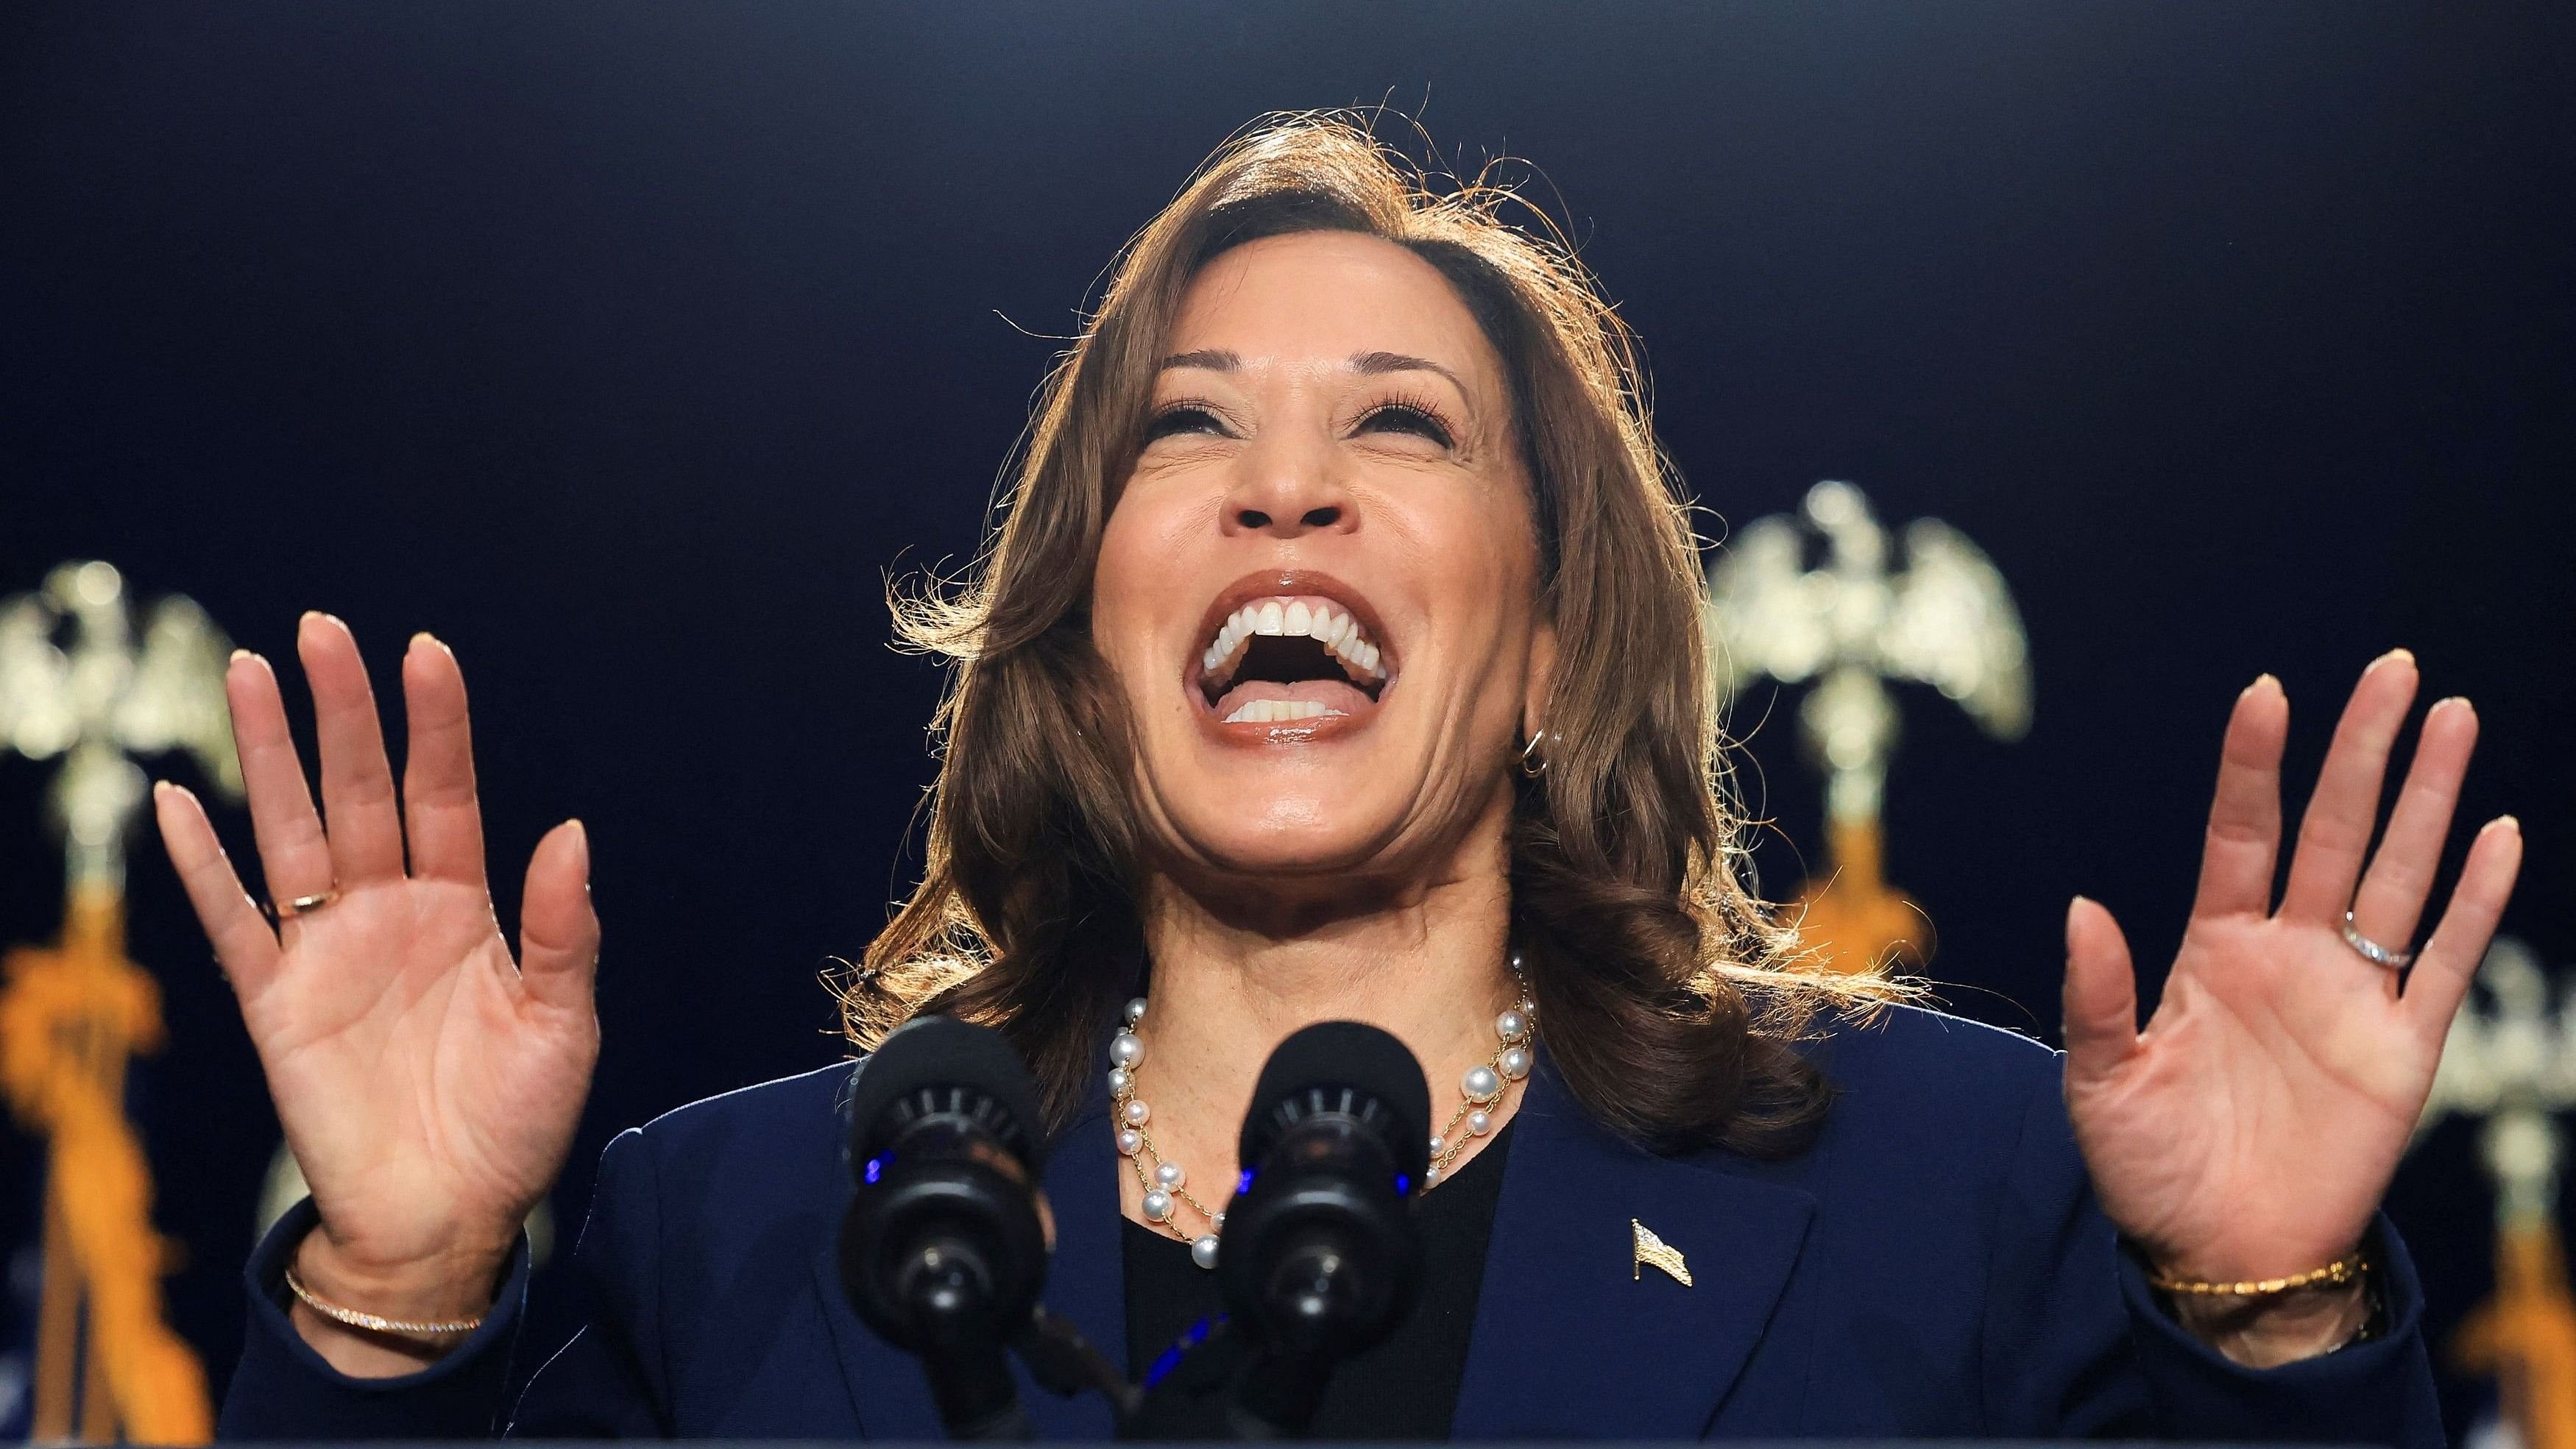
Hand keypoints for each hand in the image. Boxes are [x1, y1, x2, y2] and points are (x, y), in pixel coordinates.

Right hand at [155, 614, 598, 1371]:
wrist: (449, 1218)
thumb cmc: (517, 1122)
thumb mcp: (564, 1024)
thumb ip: (563, 930)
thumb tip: (569, 832)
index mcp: (467, 908)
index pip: (445, 794)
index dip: (435, 725)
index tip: (424, 649)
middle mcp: (392, 912)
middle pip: (360, 791)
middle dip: (343, 711)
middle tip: (320, 629)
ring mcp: (328, 951)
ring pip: (292, 832)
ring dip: (270, 754)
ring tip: (249, 671)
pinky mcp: (276, 1004)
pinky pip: (234, 923)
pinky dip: (203, 866)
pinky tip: (180, 802)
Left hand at [2062, 651, 2521, 1362]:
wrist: (2222, 1255)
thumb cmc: (2151, 1167)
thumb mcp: (2102, 1081)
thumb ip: (2098, 995)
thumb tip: (2084, 907)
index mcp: (2215, 949)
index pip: (2241, 834)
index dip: (2255, 765)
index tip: (2268, 691)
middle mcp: (2290, 955)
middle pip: (2333, 830)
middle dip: (2363, 750)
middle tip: (2394, 669)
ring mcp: (2351, 996)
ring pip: (2398, 874)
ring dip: (2428, 800)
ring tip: (2454, 718)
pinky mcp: (2403, 1050)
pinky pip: (2443, 963)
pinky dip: (2475, 902)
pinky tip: (2500, 835)